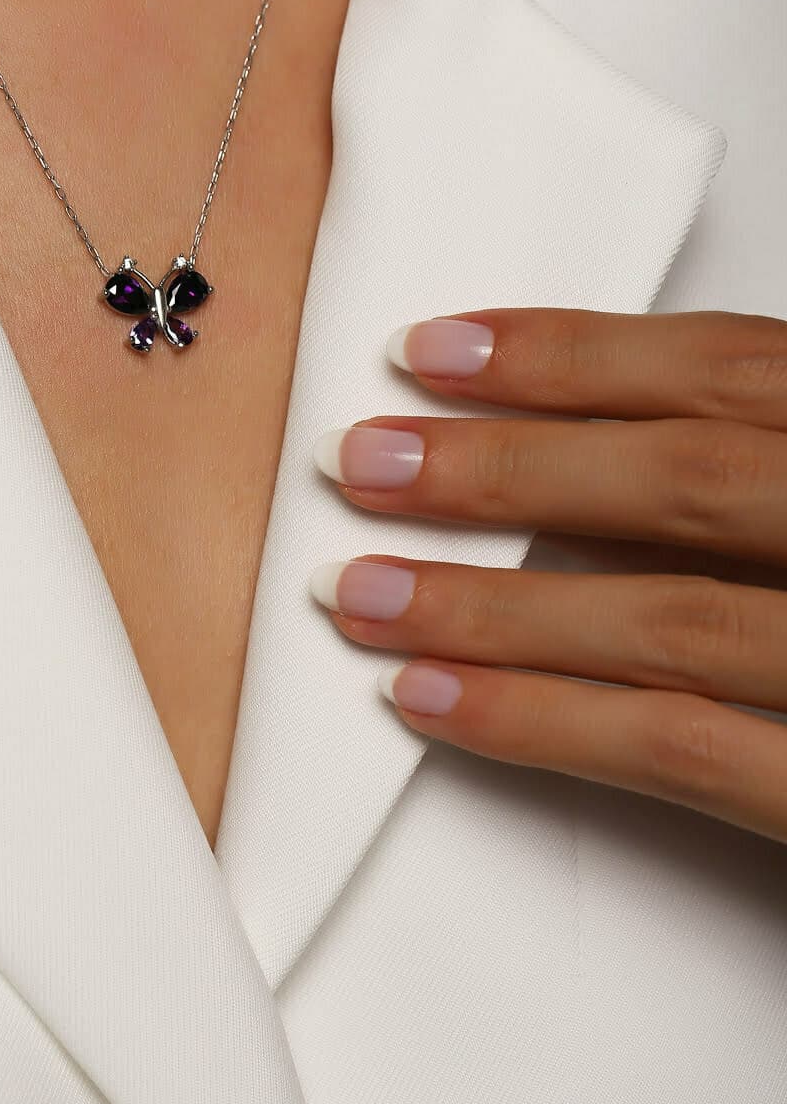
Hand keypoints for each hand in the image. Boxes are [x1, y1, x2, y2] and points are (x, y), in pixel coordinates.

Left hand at [310, 308, 786, 844]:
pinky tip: (434, 703)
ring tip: (358, 590)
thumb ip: (775, 460)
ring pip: (671, 617)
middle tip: (363, 459)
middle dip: (507, 469)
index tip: (438, 349)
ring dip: (492, 603)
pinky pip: (690, 754)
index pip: (737, 366)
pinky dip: (547, 725)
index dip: (575, 354)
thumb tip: (607, 427)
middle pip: (687, 479)